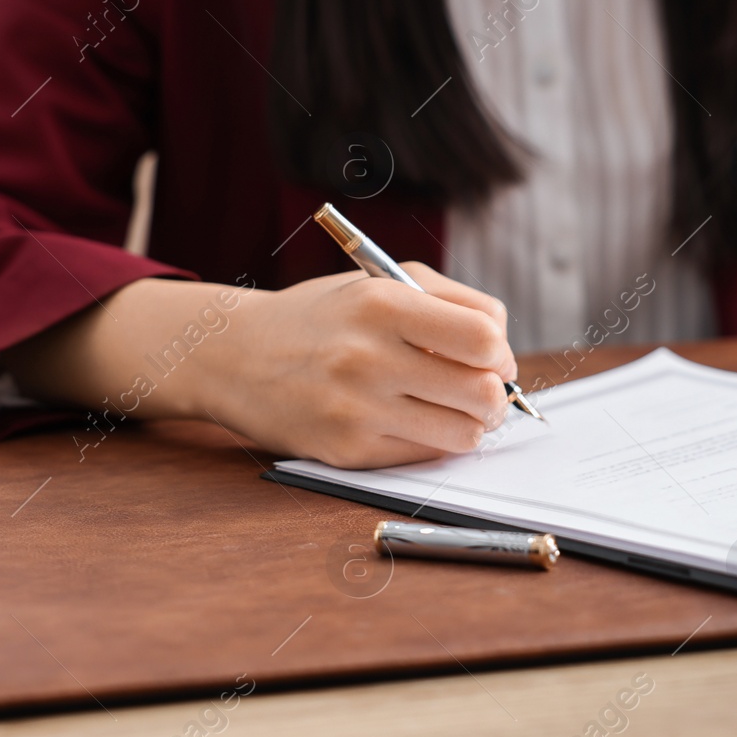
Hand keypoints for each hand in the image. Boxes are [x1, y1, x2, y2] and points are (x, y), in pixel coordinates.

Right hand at [211, 263, 516, 466]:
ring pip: (462, 435)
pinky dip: (430, 441)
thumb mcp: (381, 281)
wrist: (235, 356)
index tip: (494, 358)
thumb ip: (452, 301)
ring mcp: (356, 410)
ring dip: (469, 425)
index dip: (502, 354)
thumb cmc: (323, 318)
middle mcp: (367, 357)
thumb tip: (502, 346)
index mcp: (382, 304)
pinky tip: (411, 421)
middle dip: (495, 395)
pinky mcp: (346, 452)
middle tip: (482, 390)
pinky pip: (423, 456)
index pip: (482, 338)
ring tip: (451, 408)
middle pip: (482, 393)